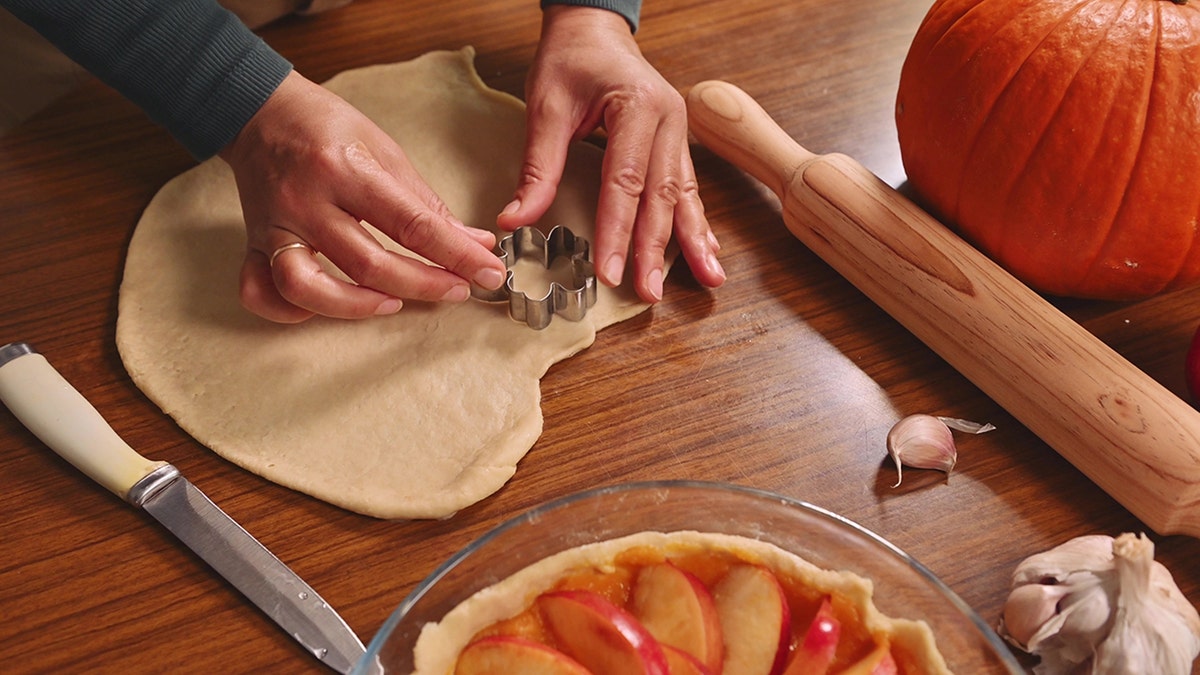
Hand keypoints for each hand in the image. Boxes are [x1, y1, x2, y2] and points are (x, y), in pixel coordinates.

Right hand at [220, 71, 506, 322]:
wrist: (259, 110)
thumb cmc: (327, 127)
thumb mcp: (385, 150)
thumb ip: (426, 203)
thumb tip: (474, 243)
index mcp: (346, 169)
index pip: (412, 225)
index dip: (457, 255)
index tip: (488, 273)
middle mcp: (306, 201)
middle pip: (368, 264)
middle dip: (423, 285)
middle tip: (457, 290)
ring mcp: (275, 226)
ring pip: (307, 287)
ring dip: (356, 307)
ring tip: (393, 304)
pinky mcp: (253, 243)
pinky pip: (260, 291)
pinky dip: (289, 311)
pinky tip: (324, 308)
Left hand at [496, 5, 724, 302]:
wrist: (593, 27)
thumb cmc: (570, 59)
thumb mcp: (545, 105)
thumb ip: (537, 166)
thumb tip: (515, 219)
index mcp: (637, 105)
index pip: (626, 180)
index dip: (617, 229)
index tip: (610, 269)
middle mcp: (668, 119)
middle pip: (661, 194)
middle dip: (655, 247)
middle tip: (648, 291)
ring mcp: (678, 130)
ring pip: (684, 194)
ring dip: (690, 241)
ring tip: (706, 280)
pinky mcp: (677, 141)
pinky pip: (689, 187)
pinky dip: (697, 221)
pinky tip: (708, 251)